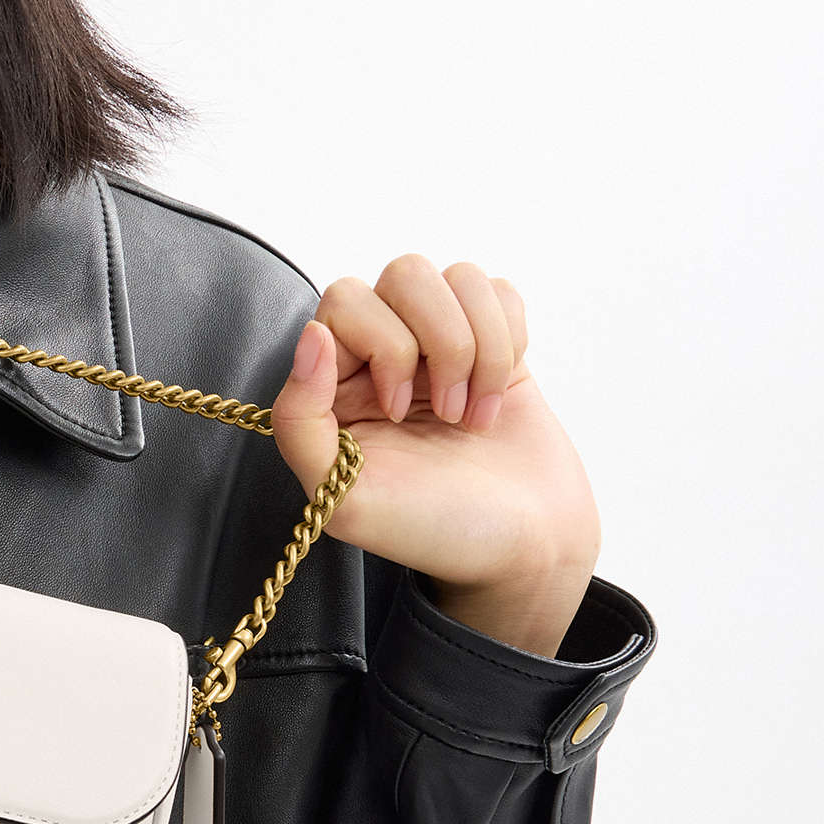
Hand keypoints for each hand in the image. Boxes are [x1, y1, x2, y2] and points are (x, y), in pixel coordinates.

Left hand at [269, 255, 600, 655]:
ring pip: (456, 276)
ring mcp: (439, 343)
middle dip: (438, 344)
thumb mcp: (342, 498)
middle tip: (446, 416)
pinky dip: (509, 342)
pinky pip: (498, 292)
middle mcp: (381, 352)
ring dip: (479, 348)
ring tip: (474, 416)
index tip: (398, 412)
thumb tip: (313, 334)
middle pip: (404, 274)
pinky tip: (499, 399)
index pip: (344, 301)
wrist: (525, 550)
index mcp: (332, 382)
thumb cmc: (431, 530)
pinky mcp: (494, 343)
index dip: (382, 346)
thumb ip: (298, 422)